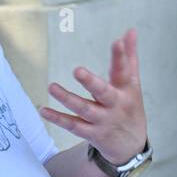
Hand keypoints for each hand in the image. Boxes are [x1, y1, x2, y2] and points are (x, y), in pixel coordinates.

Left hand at [40, 29, 146, 166]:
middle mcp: (115, 105)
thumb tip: (131, 30)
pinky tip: (43, 110)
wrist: (131, 146)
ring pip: (84, 109)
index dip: (121, 56)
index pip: (124, 70)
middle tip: (77, 70)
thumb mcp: (132, 83)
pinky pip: (73, 126)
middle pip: (103, 92)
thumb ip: (129, 56)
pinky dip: (58, 118)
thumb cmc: (130, 106)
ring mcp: (103, 120)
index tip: (117, 41)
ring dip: (67, 99)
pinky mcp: (92, 133)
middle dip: (91, 82)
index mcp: (126, 89)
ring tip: (52, 86)